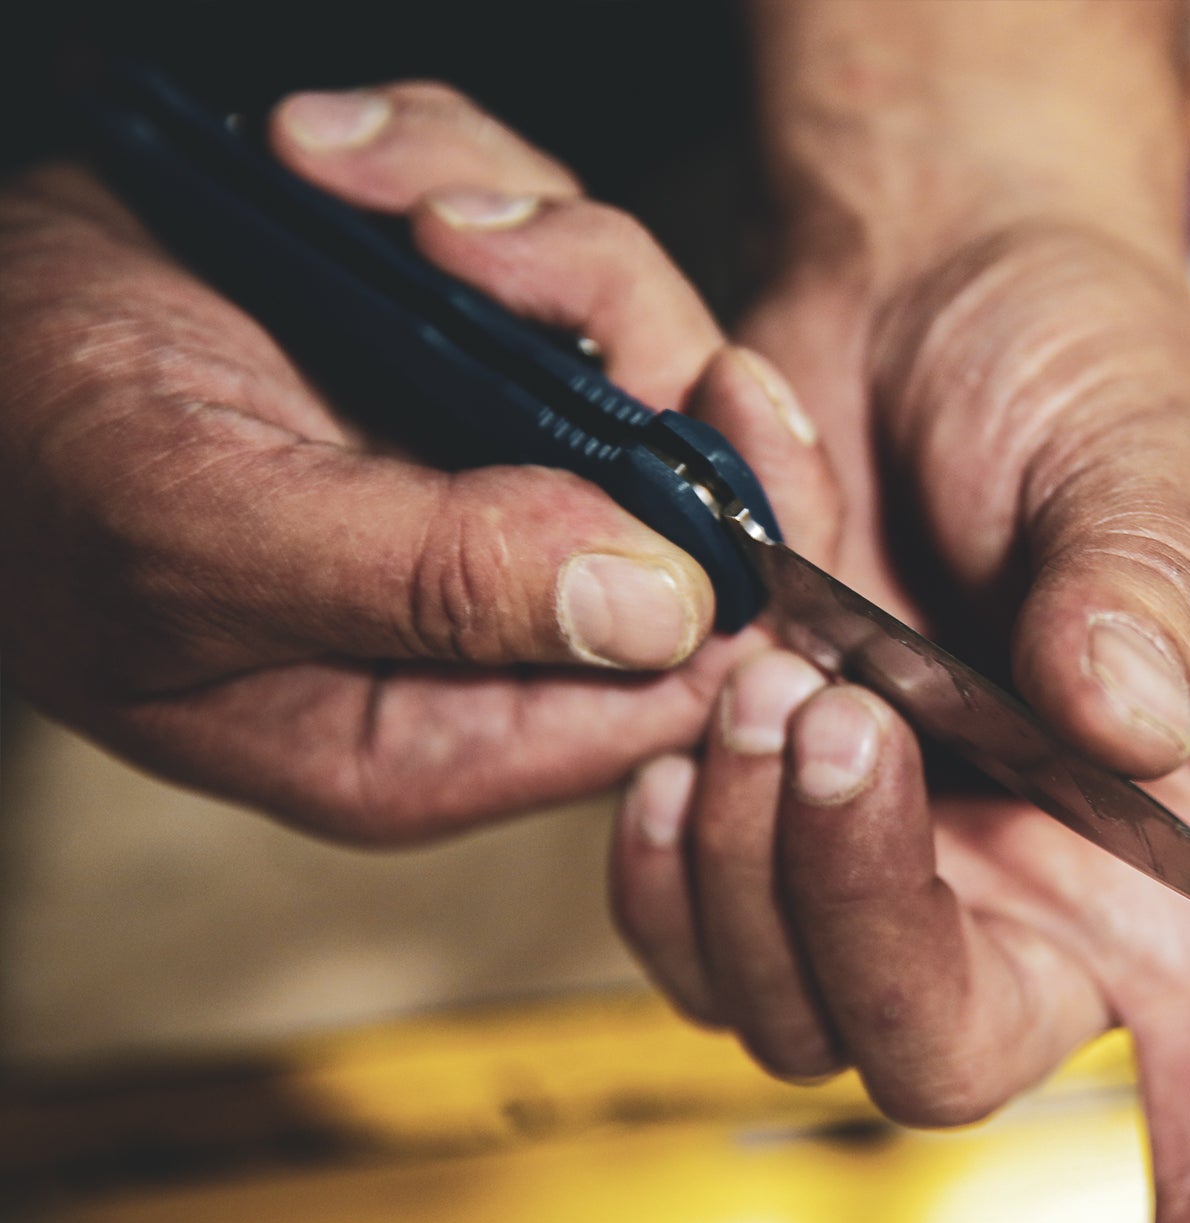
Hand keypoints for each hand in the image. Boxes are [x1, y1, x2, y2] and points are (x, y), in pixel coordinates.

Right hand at [0, 83, 834, 838]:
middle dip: (620, 332)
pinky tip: (331, 162)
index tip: (730, 399)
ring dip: (518, 226)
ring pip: (631, 340)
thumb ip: (433, 586)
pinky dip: (450, 165)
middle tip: (485, 246)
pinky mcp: (460, 352)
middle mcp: (491, 611)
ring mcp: (486, 471)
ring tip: (364, 192)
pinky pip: (538, 239)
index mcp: (439, 722)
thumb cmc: (20, 459)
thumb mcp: (202, 531)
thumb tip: (664, 605)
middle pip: (696, 490)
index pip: (683, 680)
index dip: (747, 548)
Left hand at [608, 7, 1189, 1222]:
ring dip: (743, 867)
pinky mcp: (767, 809)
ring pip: (780, 1004)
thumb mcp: (1144, 459)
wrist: (935, 287)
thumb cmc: (1085, 370)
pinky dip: (660, 851)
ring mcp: (894, 855)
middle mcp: (1035, 879)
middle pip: (936, 1051)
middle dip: (862, 919)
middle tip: (841, 727)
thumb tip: (1110, 720)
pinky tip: (684, 730)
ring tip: (763, 683)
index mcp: (1178, 838)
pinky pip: (684, 927)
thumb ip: (1143, 591)